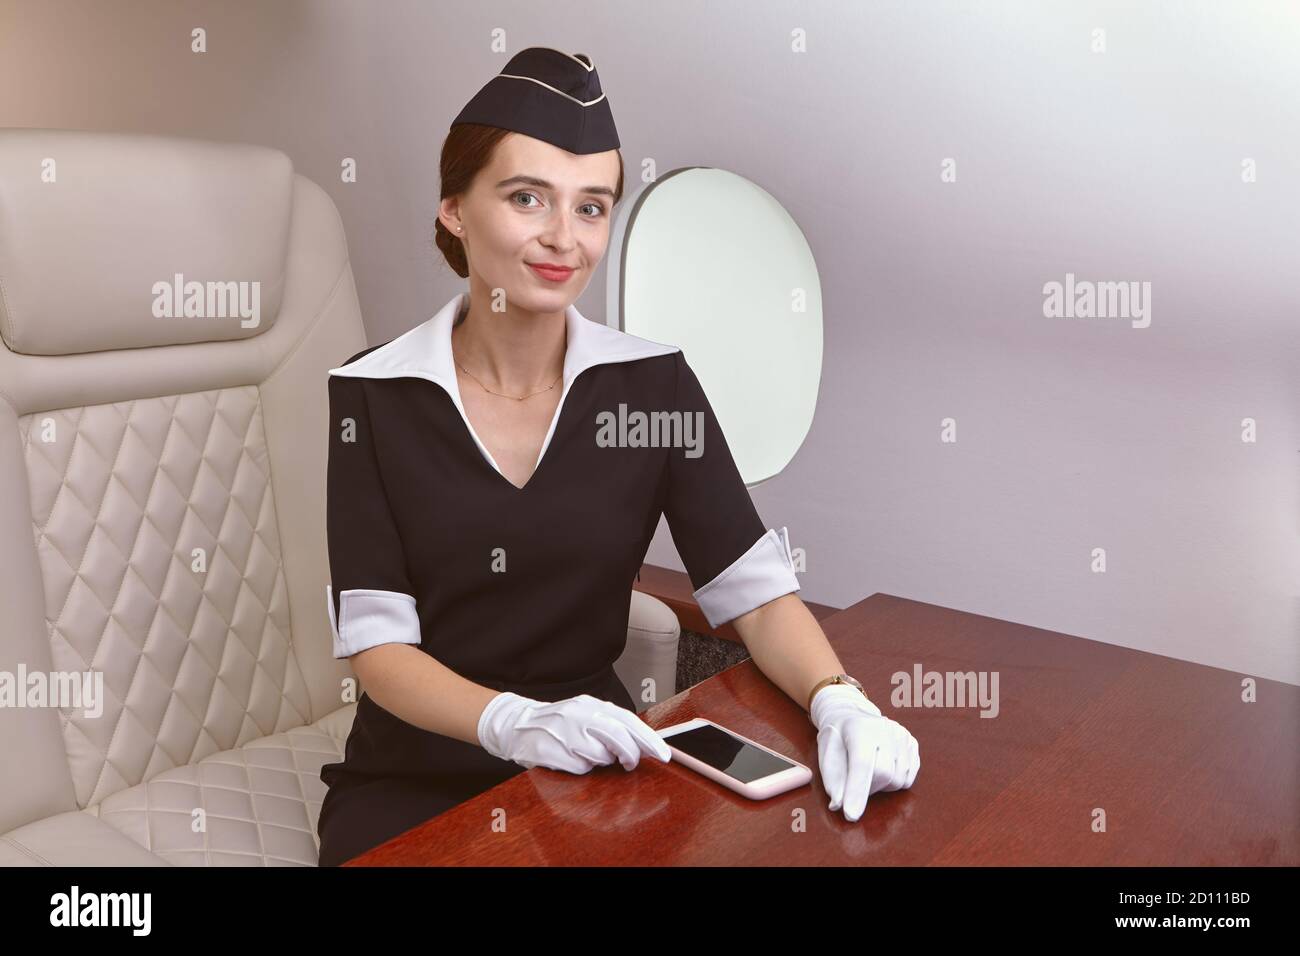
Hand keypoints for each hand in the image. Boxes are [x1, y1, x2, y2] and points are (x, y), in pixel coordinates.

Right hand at [477, 691, 671, 773]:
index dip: (648, 738)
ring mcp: (562, 732)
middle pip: (616, 736)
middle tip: (630, 764)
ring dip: (599, 761)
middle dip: (630, 754)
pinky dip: (580, 769)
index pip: (627, 720)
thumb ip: (611, 726)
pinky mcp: (548, 750)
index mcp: (590, 705)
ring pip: (598, 755)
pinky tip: (569, 760)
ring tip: (585, 754)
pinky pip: (577, 768)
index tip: (664, 755)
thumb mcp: (585, 715)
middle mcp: (578, 714)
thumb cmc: (558, 723)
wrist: (515, 723)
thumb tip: (643, 745)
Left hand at [810, 684, 918, 821]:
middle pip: (884, 775)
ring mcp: (902, 735)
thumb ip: (832, 779)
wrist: (851, 714)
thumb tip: (838, 805)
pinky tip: (882, 767)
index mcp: (860, 729)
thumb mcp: (826, 753)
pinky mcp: (912, 743)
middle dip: (867, 789)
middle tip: (854, 783)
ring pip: (898, 780)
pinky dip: (894, 782)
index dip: (857, 792)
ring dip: (880, 786)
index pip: (862, 764)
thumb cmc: (837, 737)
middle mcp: (885, 729)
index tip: (852, 815)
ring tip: (867, 771)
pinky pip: (908, 778)